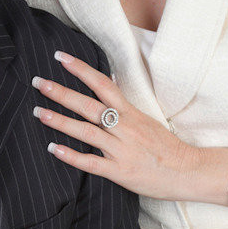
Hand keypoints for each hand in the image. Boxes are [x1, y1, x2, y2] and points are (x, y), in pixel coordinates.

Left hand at [34, 51, 227, 202]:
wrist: (189, 171)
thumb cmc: (167, 147)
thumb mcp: (146, 120)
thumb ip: (124, 109)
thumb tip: (107, 89)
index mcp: (131, 113)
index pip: (102, 84)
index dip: (80, 69)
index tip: (60, 57)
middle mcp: (124, 127)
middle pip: (88, 105)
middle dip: (61, 93)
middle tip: (38, 83)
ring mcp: (121, 150)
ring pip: (86, 131)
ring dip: (60, 121)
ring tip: (39, 113)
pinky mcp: (120, 171)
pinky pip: (92, 163)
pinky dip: (71, 155)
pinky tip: (53, 149)